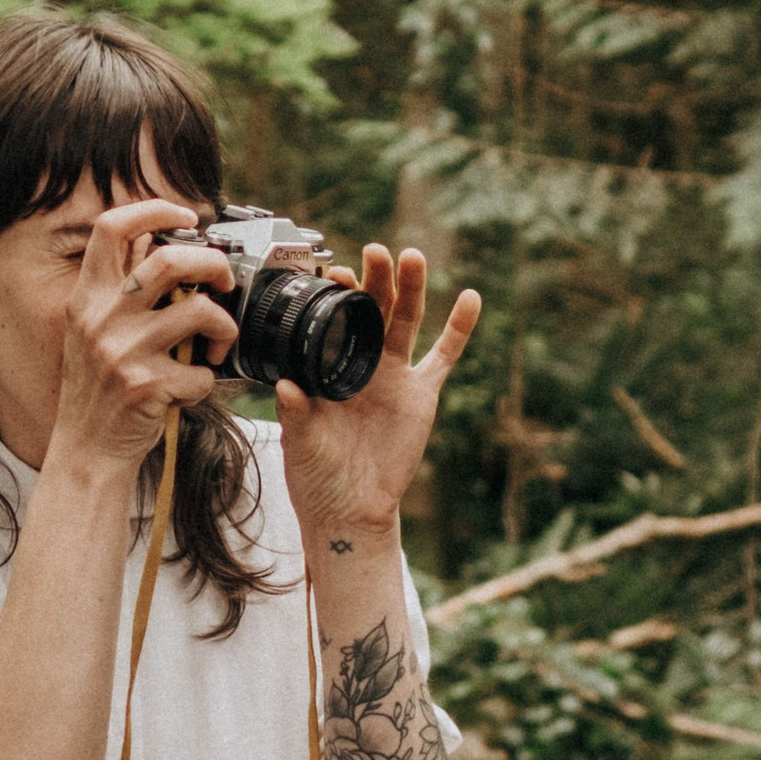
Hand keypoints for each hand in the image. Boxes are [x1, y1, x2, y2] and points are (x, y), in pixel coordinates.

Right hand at [48, 196, 236, 475]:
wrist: (86, 450)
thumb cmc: (98, 390)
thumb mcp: (93, 333)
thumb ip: (121, 294)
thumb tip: (167, 250)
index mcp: (87, 298)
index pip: (110, 228)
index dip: (152, 209)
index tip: (187, 215)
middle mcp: (101, 319)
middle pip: (170, 260)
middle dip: (212, 263)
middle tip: (224, 280)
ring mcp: (123, 352)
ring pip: (200, 311)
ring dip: (223, 326)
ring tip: (218, 342)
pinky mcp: (146, 386)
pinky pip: (201, 371)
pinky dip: (208, 379)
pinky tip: (193, 386)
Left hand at [276, 248, 480, 545]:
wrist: (349, 508)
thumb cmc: (316, 474)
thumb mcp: (299, 443)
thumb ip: (296, 415)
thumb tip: (289, 387)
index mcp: (327, 365)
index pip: (334, 318)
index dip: (338, 295)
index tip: (335, 273)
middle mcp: (361, 362)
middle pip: (372, 309)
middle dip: (376, 278)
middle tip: (375, 251)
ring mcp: (394, 375)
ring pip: (406, 321)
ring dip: (412, 288)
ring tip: (412, 257)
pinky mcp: (421, 393)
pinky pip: (443, 357)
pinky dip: (459, 328)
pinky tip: (471, 299)